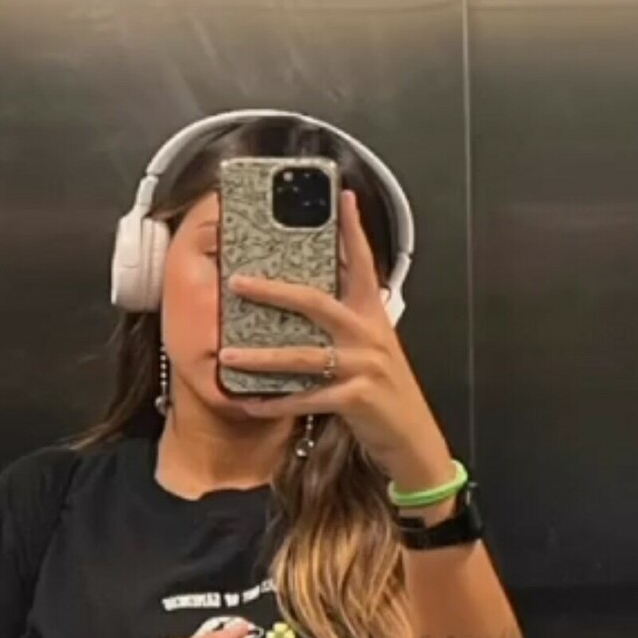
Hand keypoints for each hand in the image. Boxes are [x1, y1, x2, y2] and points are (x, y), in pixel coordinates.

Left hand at [218, 190, 454, 493]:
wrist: (412, 440)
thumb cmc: (385, 393)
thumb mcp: (373, 349)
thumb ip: (347, 323)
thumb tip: (308, 301)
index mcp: (372, 315)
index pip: (362, 263)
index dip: (352, 229)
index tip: (342, 196)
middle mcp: (368, 335)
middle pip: (316, 302)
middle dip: (273, 291)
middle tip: (237, 281)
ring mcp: (363, 366)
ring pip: (302, 356)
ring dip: (260, 357)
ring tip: (225, 355)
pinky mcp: (355, 399)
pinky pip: (305, 399)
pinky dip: (274, 403)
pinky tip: (248, 403)